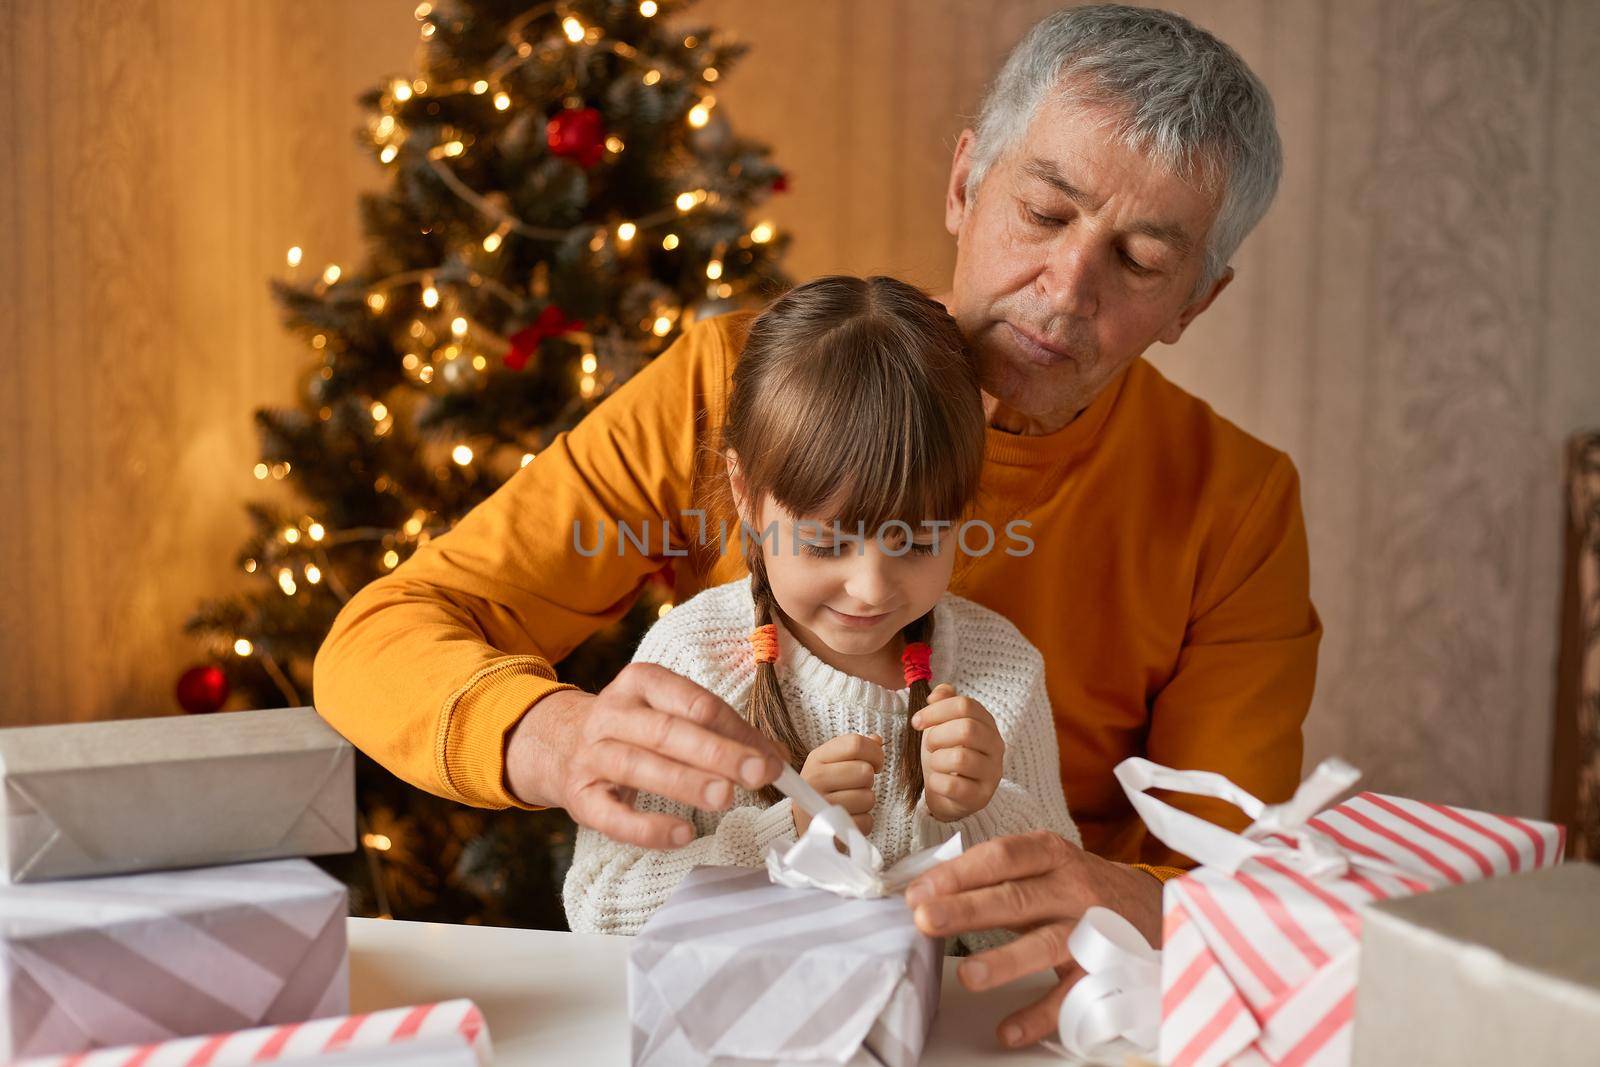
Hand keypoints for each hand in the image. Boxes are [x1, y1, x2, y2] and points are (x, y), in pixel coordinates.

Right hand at [507, 662, 784, 848]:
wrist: (557, 743)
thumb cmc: (632, 728)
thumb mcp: (666, 712)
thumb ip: (716, 730)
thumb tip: (771, 757)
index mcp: (640, 683)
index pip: (693, 702)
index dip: (734, 729)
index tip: (769, 757)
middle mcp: (612, 714)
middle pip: (667, 731)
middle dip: (717, 753)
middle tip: (757, 774)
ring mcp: (592, 755)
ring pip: (639, 766)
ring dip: (686, 782)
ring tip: (726, 798)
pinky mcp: (580, 797)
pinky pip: (613, 815)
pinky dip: (648, 828)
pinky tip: (682, 834)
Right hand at [793, 732, 882, 836]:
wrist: (806, 825)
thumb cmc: (824, 789)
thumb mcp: (832, 763)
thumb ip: (854, 750)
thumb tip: (877, 740)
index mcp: (817, 758)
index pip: (855, 744)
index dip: (875, 753)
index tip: (875, 764)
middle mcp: (815, 779)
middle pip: (865, 771)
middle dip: (868, 781)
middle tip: (856, 787)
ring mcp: (821, 805)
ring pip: (868, 797)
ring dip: (866, 803)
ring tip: (850, 804)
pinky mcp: (831, 829)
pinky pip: (866, 821)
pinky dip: (863, 822)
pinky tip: (849, 819)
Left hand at [902, 830, 1163, 1048]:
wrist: (1153, 908)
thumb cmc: (1079, 886)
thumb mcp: (1044, 864)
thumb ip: (995, 875)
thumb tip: (928, 890)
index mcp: (1051, 854)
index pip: (1001, 858)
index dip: (958, 873)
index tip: (917, 892)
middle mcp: (1073, 889)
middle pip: (1016, 898)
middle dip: (968, 909)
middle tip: (925, 920)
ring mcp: (1092, 931)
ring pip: (1045, 945)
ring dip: (1005, 961)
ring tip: (966, 977)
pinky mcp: (1108, 971)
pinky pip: (1071, 997)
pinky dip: (1040, 1016)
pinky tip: (1007, 1031)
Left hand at [911, 683, 1003, 821]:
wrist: (948, 795)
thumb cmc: (946, 755)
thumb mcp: (943, 725)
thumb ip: (944, 704)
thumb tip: (939, 692)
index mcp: (987, 724)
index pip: (965, 705)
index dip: (936, 710)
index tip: (917, 721)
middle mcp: (996, 747)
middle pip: (967, 729)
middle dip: (937, 735)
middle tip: (929, 744)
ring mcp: (991, 774)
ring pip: (961, 759)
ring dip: (937, 760)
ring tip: (935, 763)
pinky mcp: (980, 797)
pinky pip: (953, 786)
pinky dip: (936, 782)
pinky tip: (936, 781)